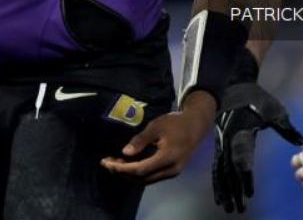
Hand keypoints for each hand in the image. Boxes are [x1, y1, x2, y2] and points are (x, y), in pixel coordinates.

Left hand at [101, 92, 215, 183]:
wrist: (196, 125)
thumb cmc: (175, 123)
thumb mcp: (156, 126)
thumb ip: (141, 140)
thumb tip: (125, 152)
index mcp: (167, 158)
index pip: (140, 169)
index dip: (122, 168)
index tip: (107, 162)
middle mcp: (170, 170)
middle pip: (142, 178)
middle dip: (123, 172)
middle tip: (107, 162)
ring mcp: (172, 172)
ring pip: (146, 179)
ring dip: (129, 174)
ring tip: (114, 163)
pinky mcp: (171, 171)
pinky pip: (151, 176)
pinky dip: (138, 172)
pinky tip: (128, 164)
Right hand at [213, 83, 302, 212]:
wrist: (235, 85)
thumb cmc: (257, 98)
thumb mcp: (274, 109)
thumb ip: (286, 128)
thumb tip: (301, 142)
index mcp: (240, 131)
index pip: (242, 159)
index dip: (245, 177)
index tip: (249, 193)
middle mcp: (227, 139)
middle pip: (229, 170)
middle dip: (234, 191)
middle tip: (239, 209)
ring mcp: (221, 142)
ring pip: (220, 170)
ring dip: (224, 190)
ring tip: (229, 208)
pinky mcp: (220, 144)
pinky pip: (217, 166)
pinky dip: (218, 182)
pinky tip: (221, 195)